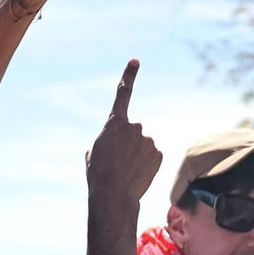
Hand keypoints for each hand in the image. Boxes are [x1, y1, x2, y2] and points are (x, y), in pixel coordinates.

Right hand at [86, 60, 162, 211]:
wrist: (114, 194)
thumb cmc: (98, 173)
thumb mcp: (95, 151)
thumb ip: (108, 139)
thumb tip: (117, 143)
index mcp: (114, 122)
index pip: (123, 93)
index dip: (129, 75)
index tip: (136, 61)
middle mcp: (134, 126)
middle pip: (132, 131)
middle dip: (127, 143)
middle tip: (118, 161)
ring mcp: (148, 139)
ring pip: (143, 144)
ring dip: (137, 154)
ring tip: (127, 170)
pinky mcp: (158, 152)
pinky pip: (152, 155)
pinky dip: (146, 163)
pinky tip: (138, 173)